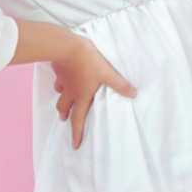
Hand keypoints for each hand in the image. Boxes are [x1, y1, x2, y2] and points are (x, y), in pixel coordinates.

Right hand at [51, 35, 137, 150]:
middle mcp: (71, 90)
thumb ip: (119, 84)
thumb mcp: (107, 73)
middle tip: (64, 120)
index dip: (77, 133)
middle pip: (64, 107)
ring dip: (61, 99)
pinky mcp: (59, 69)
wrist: (67, 47)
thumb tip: (133, 93)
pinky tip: (63, 76)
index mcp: (82, 95)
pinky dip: (60, 81)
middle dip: (64, 115)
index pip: (78, 118)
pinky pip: (58, 78)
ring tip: (62, 100)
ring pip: (59, 93)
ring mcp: (63, 80)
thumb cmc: (88, 61)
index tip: (74, 145)